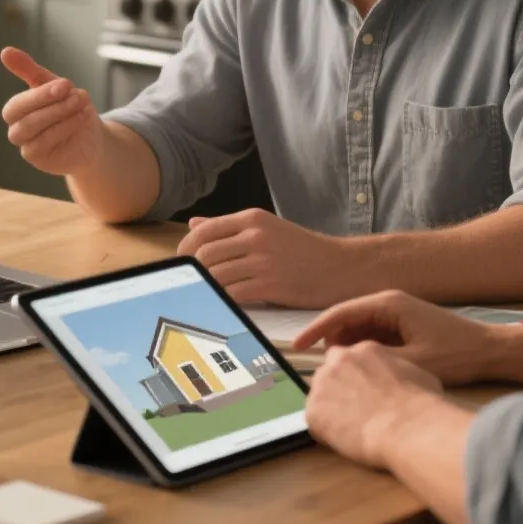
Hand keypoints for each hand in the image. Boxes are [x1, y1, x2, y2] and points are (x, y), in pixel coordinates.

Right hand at [0, 47, 102, 176]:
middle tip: (73, 92)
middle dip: (49, 104)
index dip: (38, 95)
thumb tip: (5, 51)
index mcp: (17, 112)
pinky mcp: (41, 161)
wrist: (92, 136)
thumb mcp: (54, 86)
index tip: (65, 84)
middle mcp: (18, 131)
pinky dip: (65, 129)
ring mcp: (28, 148)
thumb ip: (29, 70)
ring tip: (81, 103)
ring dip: (60, 115)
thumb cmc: (69, 108)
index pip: (16, 106)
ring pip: (34, 132)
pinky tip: (81, 119)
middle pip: (22, 120)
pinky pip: (47, 145)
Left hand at [178, 209, 359, 307]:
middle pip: (204, 253)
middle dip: (191, 271)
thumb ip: (229, 227)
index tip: (182, 263)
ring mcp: (263, 260)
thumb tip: (194, 223)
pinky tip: (219, 304)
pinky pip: (232, 294)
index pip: (204, 231)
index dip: (186, 249)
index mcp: (252, 218)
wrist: (340, 268)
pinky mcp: (270, 285)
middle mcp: (255, 236)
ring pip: (215, 275)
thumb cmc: (303, 250)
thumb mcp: (267, 228)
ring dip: (205, 288)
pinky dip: (221, 300)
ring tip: (202, 295)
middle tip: (188, 283)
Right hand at [292, 290, 497, 385]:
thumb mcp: (415, 361)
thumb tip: (344, 361)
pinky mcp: (403, 326)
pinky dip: (363, 351)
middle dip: (331, 342)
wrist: (491, 351)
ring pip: (358, 329)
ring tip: (344, 376)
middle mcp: (390, 303)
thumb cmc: (458, 354)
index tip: (297, 346)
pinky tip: (364, 372)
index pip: (341, 312)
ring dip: (348, 349)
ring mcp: (397, 314)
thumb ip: (377, 359)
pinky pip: (372, 336)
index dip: (316, 329)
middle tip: (324, 370)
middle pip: (346, 319)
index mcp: (390, 304)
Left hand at [305, 342, 442, 468]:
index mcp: (364, 349)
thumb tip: (396, 378)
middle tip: (357, 409)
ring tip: (352, 426)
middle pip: (330, 372)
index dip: (356, 376)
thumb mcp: (416, 372)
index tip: (365, 391)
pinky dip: (326, 431)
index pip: (350, 358)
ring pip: (319, 395)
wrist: (408, 428)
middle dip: (340, 388)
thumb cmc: (421, 402)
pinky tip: (346, 439)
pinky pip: (315, 421)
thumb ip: (396, 369)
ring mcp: (322, 386)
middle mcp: (338, 361)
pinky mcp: (313, 412)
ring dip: (331, 407)